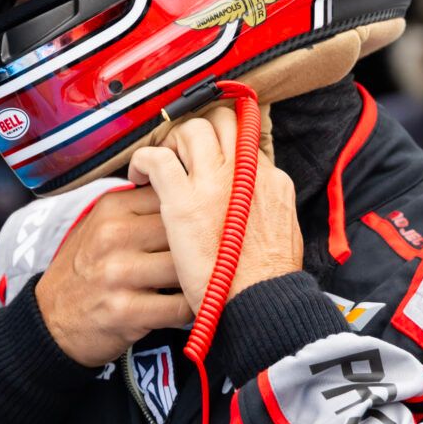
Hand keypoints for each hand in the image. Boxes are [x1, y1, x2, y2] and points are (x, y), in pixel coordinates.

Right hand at [36, 186, 192, 366]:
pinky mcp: (125, 311)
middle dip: (203, 248)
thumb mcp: (104, 224)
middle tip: (212, 259)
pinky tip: (191, 306)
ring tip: (203, 282)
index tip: (209, 228)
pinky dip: (193, 308)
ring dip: (200, 279)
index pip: (175, 196)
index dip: (200, 214)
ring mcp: (117, 274)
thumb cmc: (89, 267)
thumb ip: (143, 206)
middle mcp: (113, 235)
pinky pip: (180, 307)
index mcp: (113, 206)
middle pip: (185, 232)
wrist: (51, 319)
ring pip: (186, 268)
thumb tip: (197, 190)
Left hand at [128, 104, 301, 315]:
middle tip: (183, 153)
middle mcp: (243, 171)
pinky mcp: (184, 201)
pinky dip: (144, 160)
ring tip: (163, 163)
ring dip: (173, 141)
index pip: (244, 139)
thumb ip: (264, 206)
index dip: (224, 143)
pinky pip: (158, 159)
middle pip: (221, 121)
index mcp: (268, 179)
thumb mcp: (283, 229)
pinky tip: (139, 174)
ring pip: (191, 131)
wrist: (262, 302)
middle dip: (199, 131)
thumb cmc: (269, 279)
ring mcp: (214, 182)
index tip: (210, 157)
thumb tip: (252, 202)